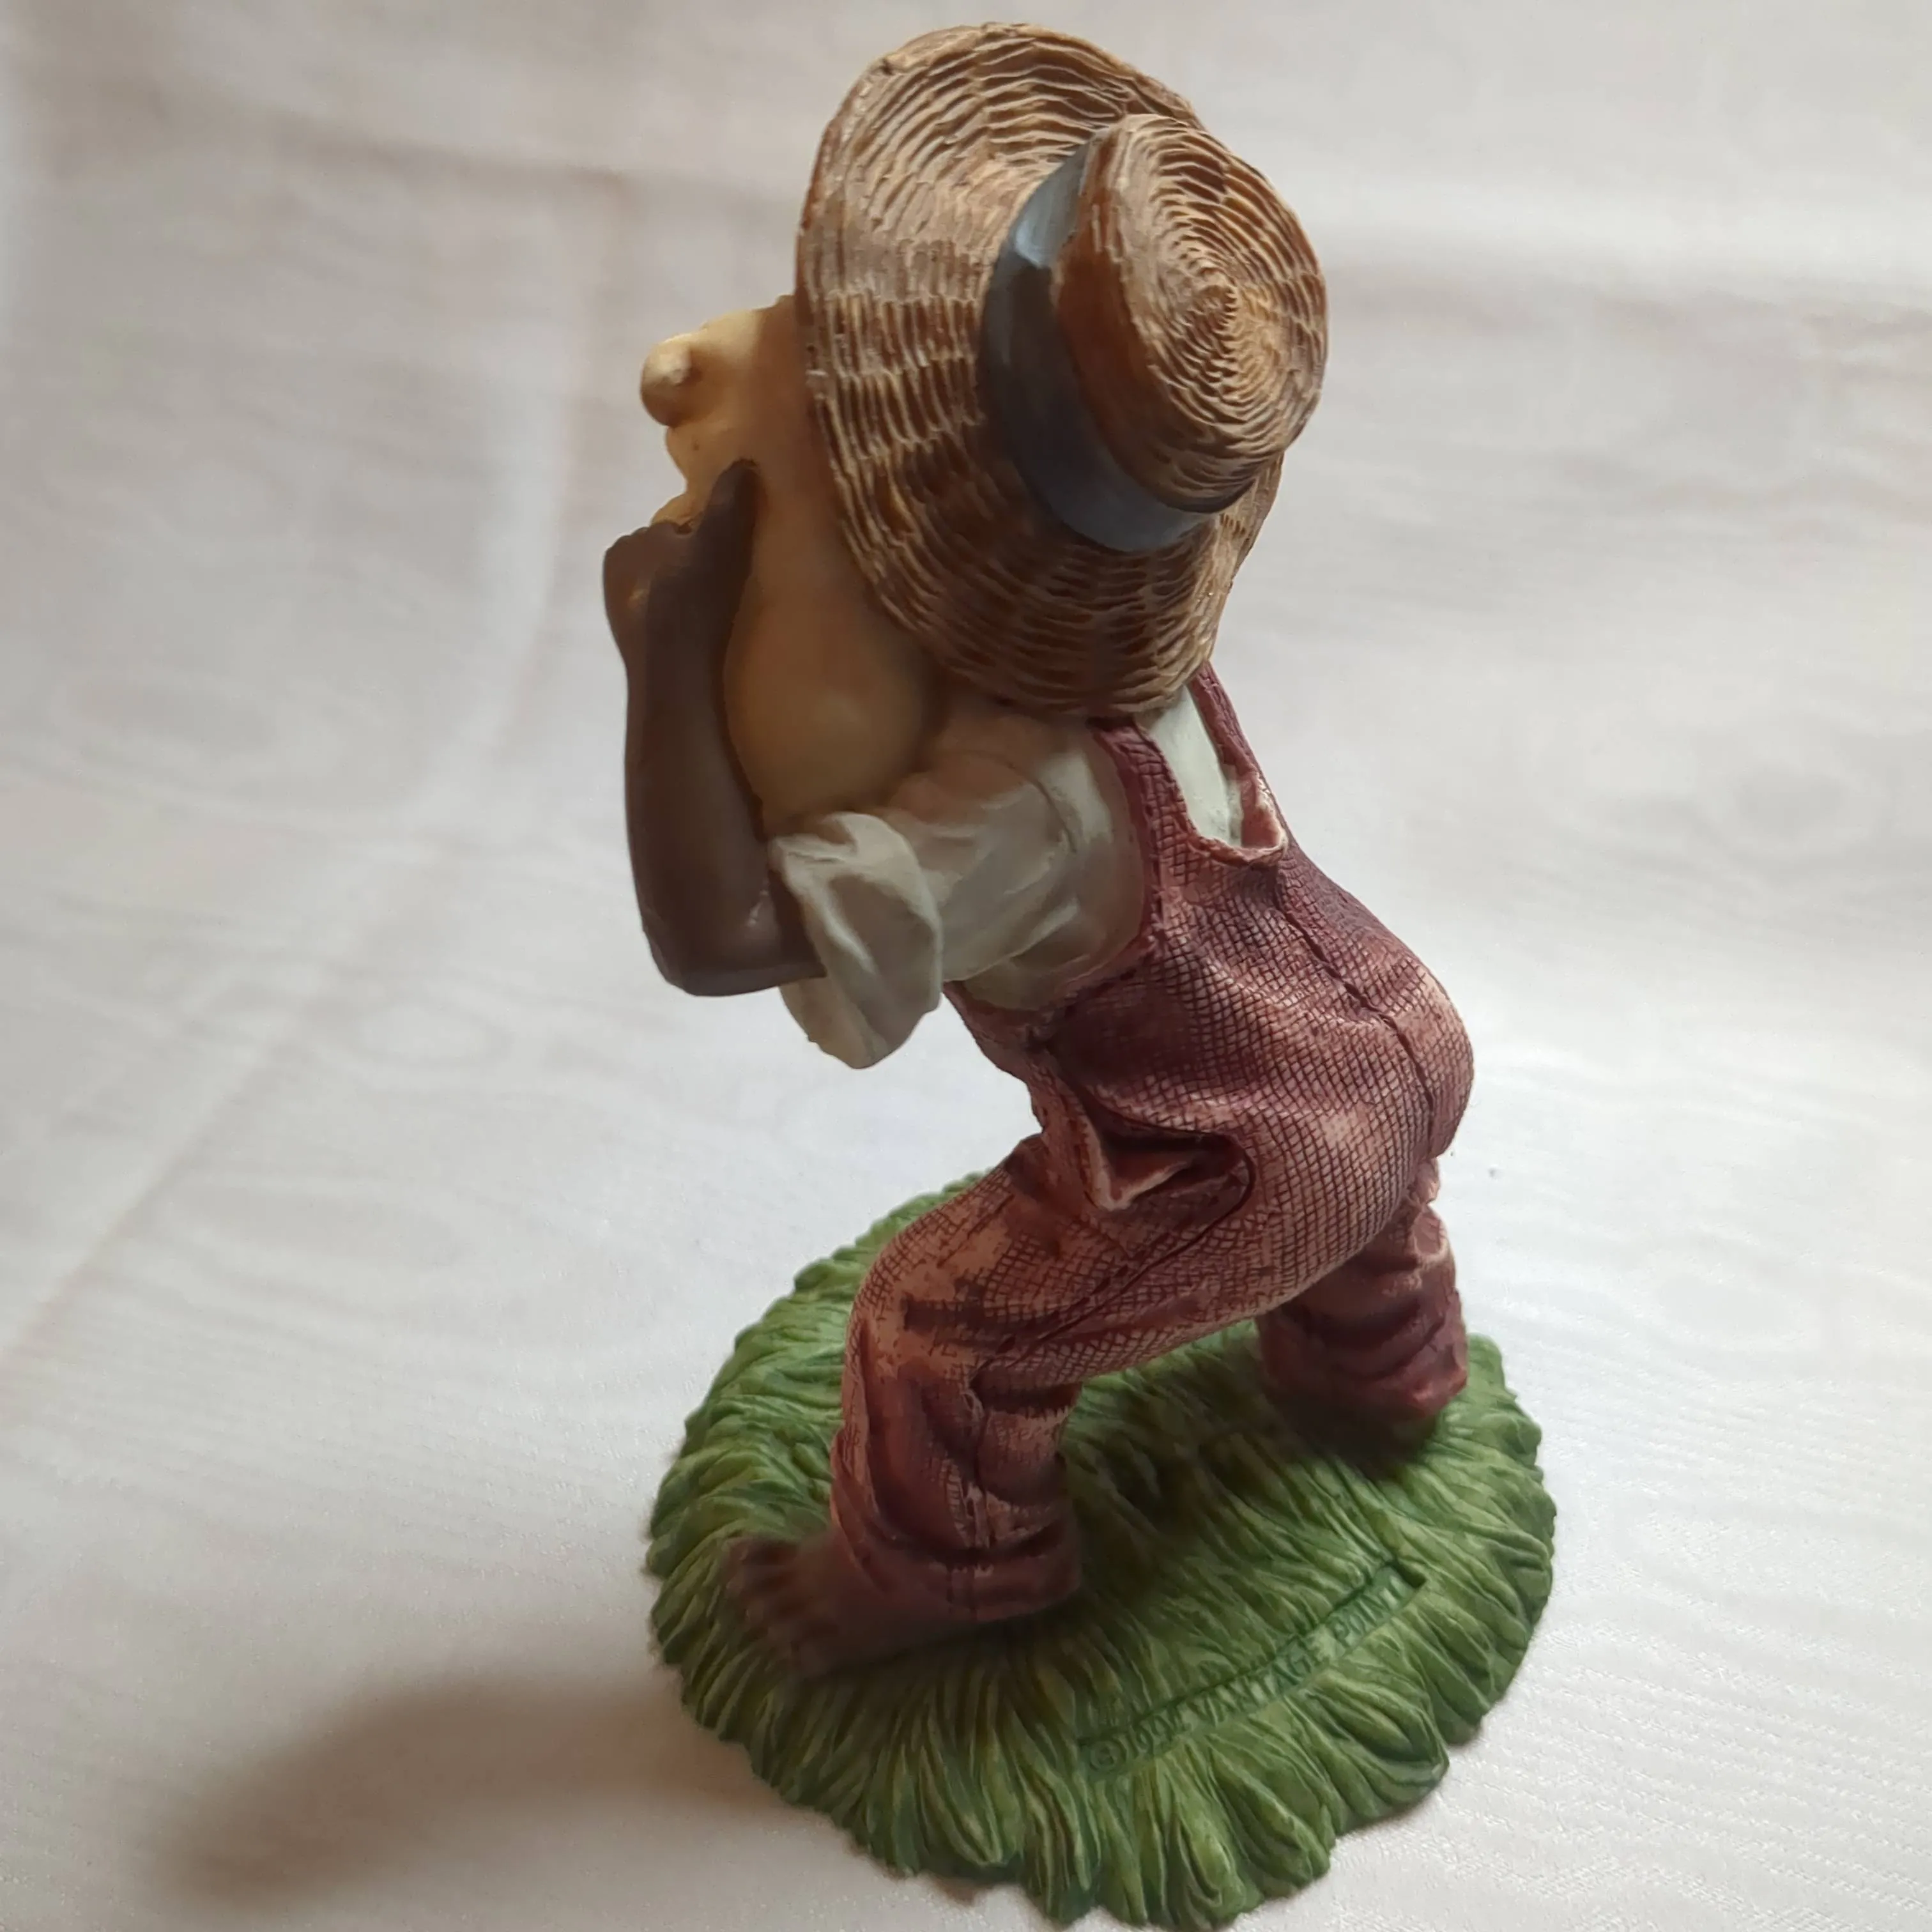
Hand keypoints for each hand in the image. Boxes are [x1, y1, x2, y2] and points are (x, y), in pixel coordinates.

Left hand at [603, 460, 758, 686]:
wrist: (674, 678)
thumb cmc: (694, 602)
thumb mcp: (719, 542)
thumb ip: (729, 501)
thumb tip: (744, 461)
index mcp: (626, 545)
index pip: (676, 530)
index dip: (706, 540)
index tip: (729, 557)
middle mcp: (614, 577)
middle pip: (670, 563)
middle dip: (693, 571)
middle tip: (729, 590)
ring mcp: (620, 617)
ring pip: (665, 595)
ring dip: (690, 602)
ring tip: (721, 619)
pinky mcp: (633, 651)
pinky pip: (665, 627)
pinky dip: (683, 629)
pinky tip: (705, 641)